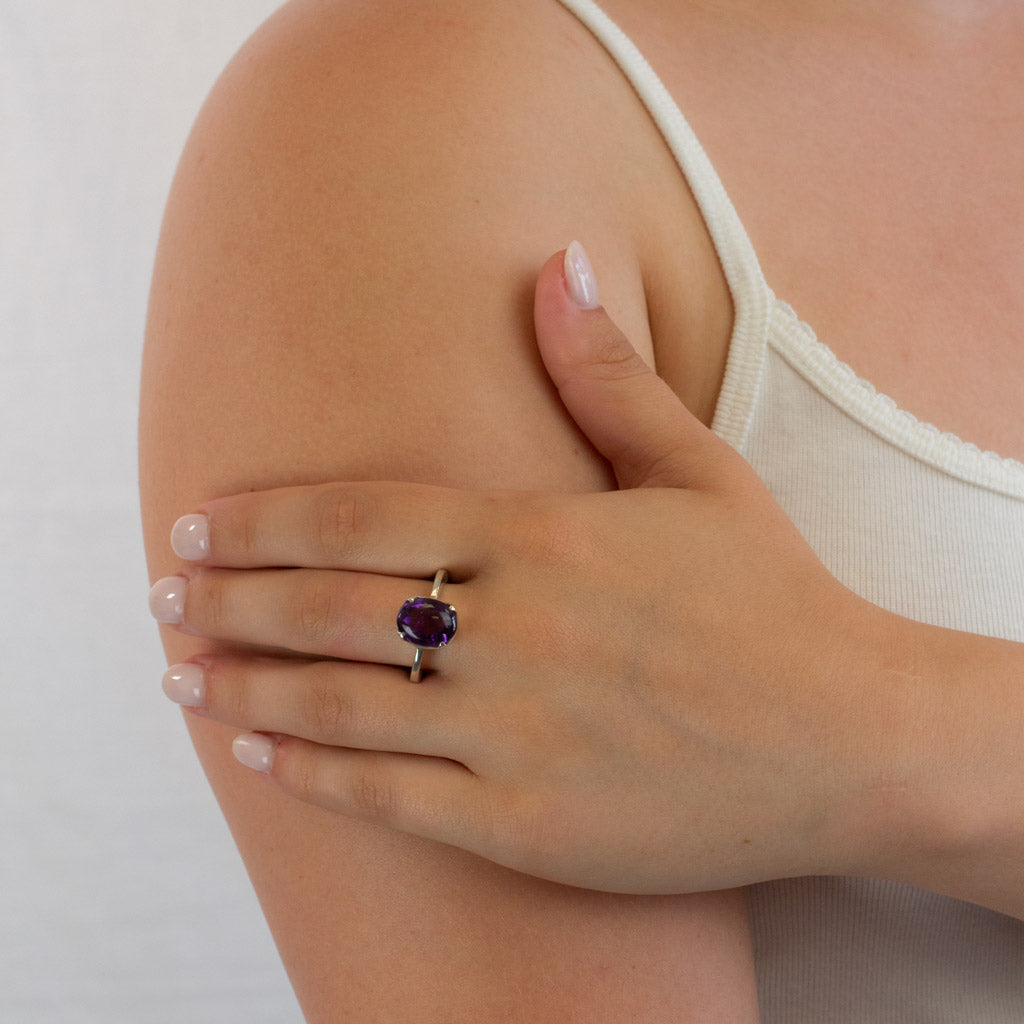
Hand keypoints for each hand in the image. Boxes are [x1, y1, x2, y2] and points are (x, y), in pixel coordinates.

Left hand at [150, 245, 892, 894]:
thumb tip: (557, 264)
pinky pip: (390, 798)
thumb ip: (610, 377)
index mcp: (543, 538)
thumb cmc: (774, 598)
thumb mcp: (699, 471)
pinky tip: (259, 754)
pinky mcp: (527, 823)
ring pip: (339, 705)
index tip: (200, 523)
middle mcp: (513, 631)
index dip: (266, 520)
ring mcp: (514, 732)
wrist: (849, 738)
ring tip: (182, 673)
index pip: (363, 517)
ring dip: (246, 685)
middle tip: (164, 594)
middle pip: (329, 607)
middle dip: (230, 599)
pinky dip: (312, 775)